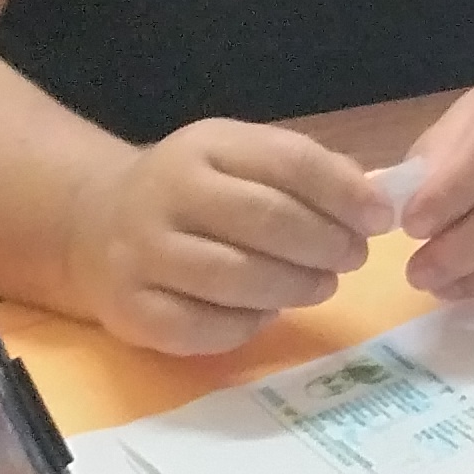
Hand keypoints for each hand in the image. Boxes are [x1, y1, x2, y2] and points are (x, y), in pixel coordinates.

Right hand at [62, 118, 386, 353]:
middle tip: (354, 258)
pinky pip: (207, 327)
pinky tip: (267, 311)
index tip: (380, 218)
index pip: (288, 161)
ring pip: (238, 278)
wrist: (93, 225)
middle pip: (267, 221)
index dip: (344, 192)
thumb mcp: (240, 159)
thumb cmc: (193, 192)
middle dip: (326, 244)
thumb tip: (375, 198)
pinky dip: (250, 324)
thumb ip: (304, 172)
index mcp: (205, 145)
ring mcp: (143, 254)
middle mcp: (167, 194)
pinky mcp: (132, 311)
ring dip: (296, 286)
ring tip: (321, 285)